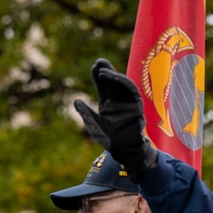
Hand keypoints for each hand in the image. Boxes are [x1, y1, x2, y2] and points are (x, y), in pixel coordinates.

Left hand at [73, 59, 157, 179]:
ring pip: (122, 85)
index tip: (94, 67)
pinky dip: (123, 83)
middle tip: (99, 62)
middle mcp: (119, 102)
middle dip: (107, 71)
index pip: (104, 87)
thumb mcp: (94, 125)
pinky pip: (131, 91)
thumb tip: (76, 101)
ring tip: (103, 70)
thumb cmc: (111, 140)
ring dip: (114, 76)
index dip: (99, 77)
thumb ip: (86, 113)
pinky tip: (114, 78)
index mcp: (108, 105)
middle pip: (113, 83)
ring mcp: (128, 104)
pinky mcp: (136, 107)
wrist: (125, 150)